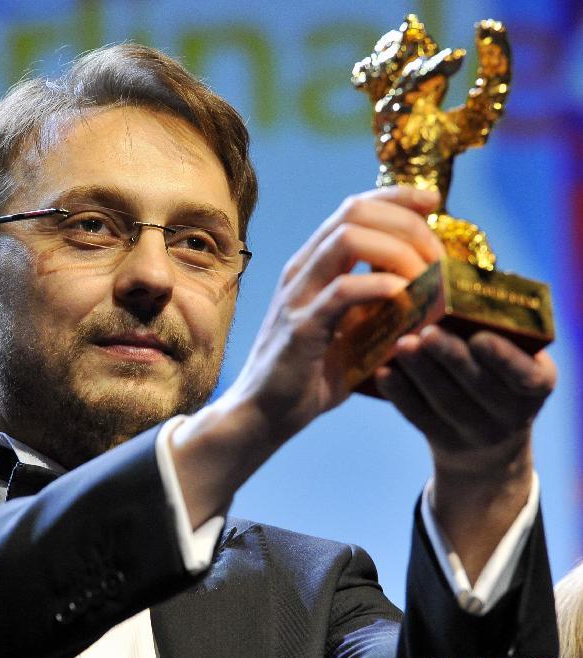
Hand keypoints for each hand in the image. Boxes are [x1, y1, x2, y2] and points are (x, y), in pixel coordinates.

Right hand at [171, 186, 442, 526]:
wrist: (265, 415)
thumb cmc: (311, 374)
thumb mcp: (355, 331)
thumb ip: (383, 306)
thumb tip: (435, 290)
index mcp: (313, 265)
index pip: (354, 207)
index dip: (397, 197)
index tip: (434, 202)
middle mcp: (302, 270)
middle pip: (355, 212)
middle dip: (408, 225)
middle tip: (438, 259)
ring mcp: (297, 295)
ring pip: (348, 238)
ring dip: (400, 252)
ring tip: (426, 281)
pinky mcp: (299, 327)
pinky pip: (343, 290)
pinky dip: (383, 287)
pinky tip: (405, 302)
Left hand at [376, 327, 555, 579]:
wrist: (488, 442)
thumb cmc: (497, 374)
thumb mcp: (514, 356)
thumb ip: (494, 326)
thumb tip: (465, 278)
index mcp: (538, 383)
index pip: (524, 374)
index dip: (502, 357)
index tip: (479, 337)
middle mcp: (512, 413)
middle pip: (478, 385)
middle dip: (451, 357)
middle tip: (427, 331)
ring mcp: (477, 433)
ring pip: (445, 401)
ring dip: (421, 372)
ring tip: (401, 343)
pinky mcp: (443, 440)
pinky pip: (419, 416)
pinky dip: (400, 393)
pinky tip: (383, 371)